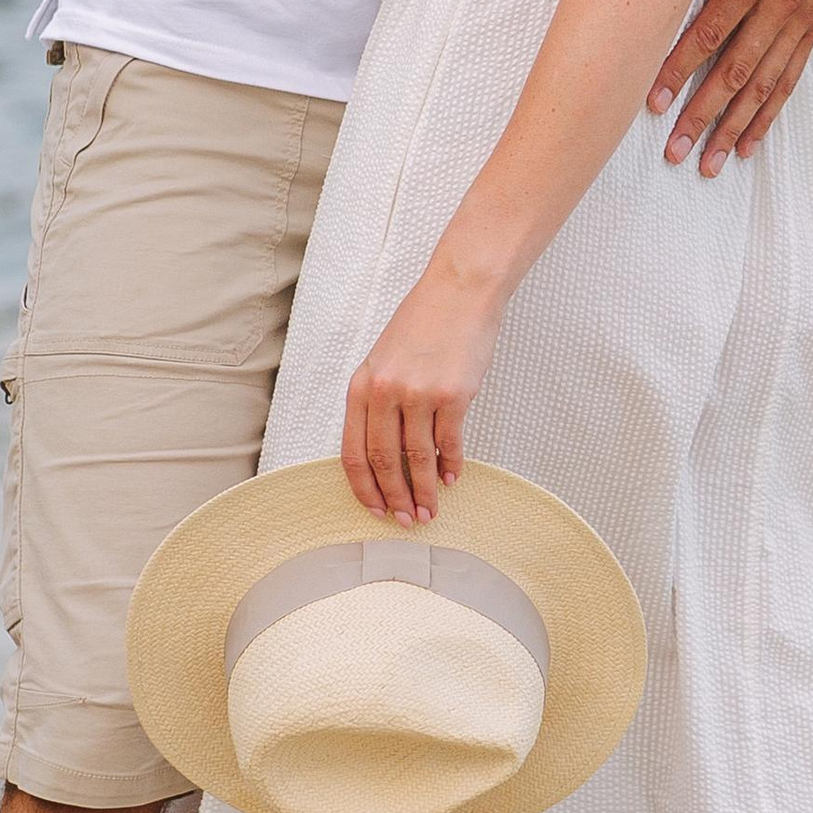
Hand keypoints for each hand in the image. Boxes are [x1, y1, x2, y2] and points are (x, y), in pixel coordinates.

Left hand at [343, 273, 504, 522]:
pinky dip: (451, 466)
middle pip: (384, 461)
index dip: (364, 488)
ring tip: (430, 510)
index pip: (353, 452)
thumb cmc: (423, 323)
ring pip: (417, 459)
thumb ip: (380, 401)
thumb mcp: (384, 359)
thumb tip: (388, 452)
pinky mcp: (453, 395)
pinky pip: (449, 443)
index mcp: (362, 385)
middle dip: (394, 498)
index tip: (374, 510)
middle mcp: (386, 392)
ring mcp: (419, 394)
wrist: (459, 291)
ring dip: (423, 491)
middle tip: (405, 520)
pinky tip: (451, 479)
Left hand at [649, 0, 812, 174]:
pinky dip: (769, 115)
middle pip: (736, 72)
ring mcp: (801, 20)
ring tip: (709, 164)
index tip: (653, 101)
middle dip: (703, 115)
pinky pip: (790, 80)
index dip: (680, 69)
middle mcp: (782, 5)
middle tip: (674, 152)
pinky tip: (750, 145)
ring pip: (764, 86)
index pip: (711, 32)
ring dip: (735, 127)